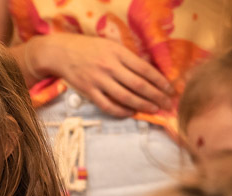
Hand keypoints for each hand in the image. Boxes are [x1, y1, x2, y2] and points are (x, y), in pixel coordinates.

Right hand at [32, 34, 174, 117]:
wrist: (62, 52)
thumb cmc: (90, 48)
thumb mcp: (111, 46)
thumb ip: (127, 58)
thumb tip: (148, 74)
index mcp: (118, 53)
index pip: (144, 69)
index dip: (159, 81)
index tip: (169, 90)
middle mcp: (110, 66)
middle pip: (138, 85)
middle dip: (155, 96)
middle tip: (166, 104)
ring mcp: (99, 80)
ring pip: (125, 97)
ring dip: (142, 105)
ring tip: (153, 110)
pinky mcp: (89, 91)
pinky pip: (108, 105)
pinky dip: (121, 111)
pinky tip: (131, 113)